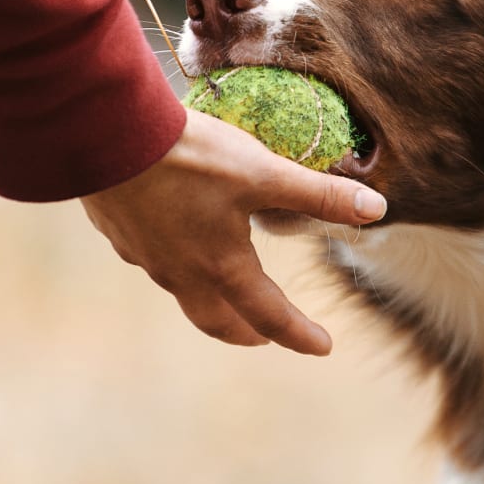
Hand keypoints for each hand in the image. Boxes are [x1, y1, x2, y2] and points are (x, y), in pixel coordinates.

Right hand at [80, 109, 386, 354]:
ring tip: (224, 289)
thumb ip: (319, 193)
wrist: (106, 136)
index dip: (301, 334)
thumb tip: (377, 209)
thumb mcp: (263, 172)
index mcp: (221, 267)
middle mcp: (182, 273)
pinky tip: (177, 242)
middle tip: (267, 335)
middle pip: (218, 321)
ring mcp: (146, 258)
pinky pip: (155, 263)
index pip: (270, 315)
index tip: (323, 347)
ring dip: (212, 301)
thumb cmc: (189, 158)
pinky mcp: (120, 234)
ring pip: (184, 294)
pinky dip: (178, 265)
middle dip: (248, 331)